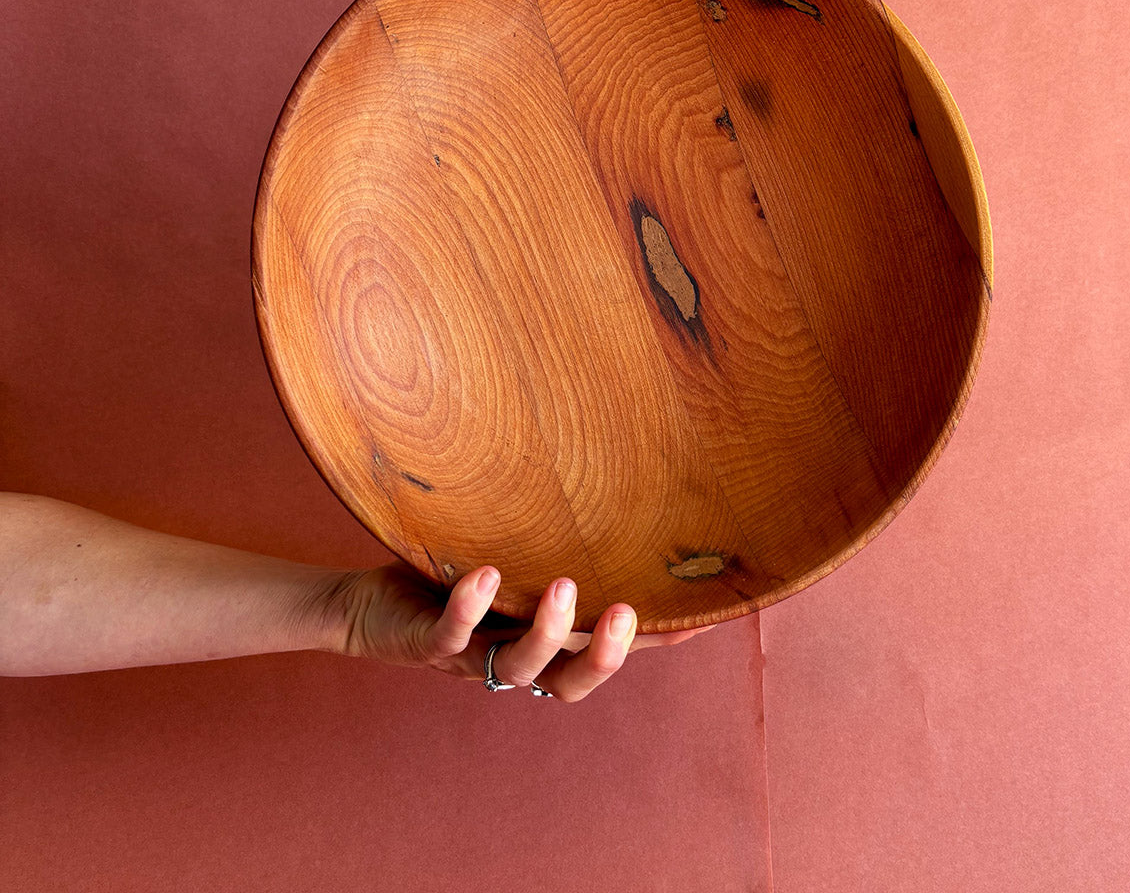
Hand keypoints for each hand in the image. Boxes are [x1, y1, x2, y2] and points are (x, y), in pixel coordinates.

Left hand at [317, 561, 714, 701]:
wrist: (368, 604)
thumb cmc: (452, 579)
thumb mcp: (512, 561)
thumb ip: (552, 548)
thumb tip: (607, 504)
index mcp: (542, 643)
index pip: (608, 650)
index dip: (655, 643)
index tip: (703, 617)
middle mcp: (513, 657)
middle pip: (568, 683)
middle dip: (603, 657)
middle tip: (626, 615)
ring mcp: (471, 655)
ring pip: (517, 666)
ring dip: (544, 631)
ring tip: (562, 585)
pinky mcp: (425, 643)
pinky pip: (450, 636)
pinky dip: (469, 608)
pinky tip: (485, 573)